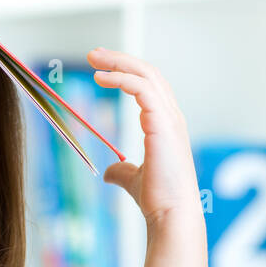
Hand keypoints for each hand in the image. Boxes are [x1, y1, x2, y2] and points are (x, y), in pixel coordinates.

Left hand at [88, 47, 200, 228]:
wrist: (171, 213)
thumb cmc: (159, 198)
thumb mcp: (134, 179)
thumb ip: (123, 170)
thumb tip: (109, 171)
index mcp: (166, 123)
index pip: (149, 85)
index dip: (127, 71)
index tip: (102, 67)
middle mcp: (171, 116)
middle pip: (148, 73)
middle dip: (121, 59)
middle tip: (94, 53)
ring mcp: (170, 118)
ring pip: (147, 75)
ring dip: (119, 62)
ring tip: (94, 58)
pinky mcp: (163, 123)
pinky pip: (142, 89)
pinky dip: (122, 79)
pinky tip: (102, 78)